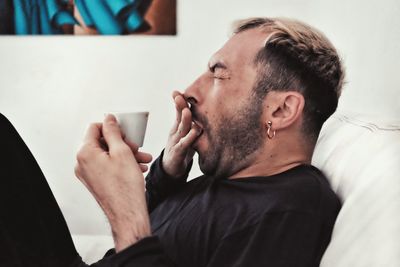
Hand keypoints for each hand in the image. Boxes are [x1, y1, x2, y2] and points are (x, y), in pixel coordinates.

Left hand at [75, 114, 151, 251]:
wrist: (127, 213)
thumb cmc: (125, 187)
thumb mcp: (122, 151)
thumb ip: (113, 132)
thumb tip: (108, 119)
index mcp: (85, 153)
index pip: (94, 128)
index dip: (111, 127)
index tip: (124, 131)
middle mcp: (82, 163)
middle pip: (102, 142)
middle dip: (123, 143)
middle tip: (136, 147)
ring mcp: (88, 174)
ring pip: (107, 155)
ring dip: (126, 154)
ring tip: (143, 159)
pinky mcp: (95, 182)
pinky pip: (107, 166)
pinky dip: (122, 164)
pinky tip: (138, 168)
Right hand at [162, 91, 199, 177]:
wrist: (172, 169)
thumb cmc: (183, 149)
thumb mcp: (188, 135)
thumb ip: (194, 124)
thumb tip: (206, 112)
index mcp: (178, 127)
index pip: (179, 112)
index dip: (179, 102)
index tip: (177, 92)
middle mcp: (176, 133)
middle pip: (179, 117)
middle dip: (179, 106)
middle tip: (179, 96)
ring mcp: (176, 142)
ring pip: (182, 129)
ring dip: (184, 120)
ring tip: (187, 111)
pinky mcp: (178, 153)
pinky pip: (184, 145)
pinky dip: (189, 138)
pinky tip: (195, 131)